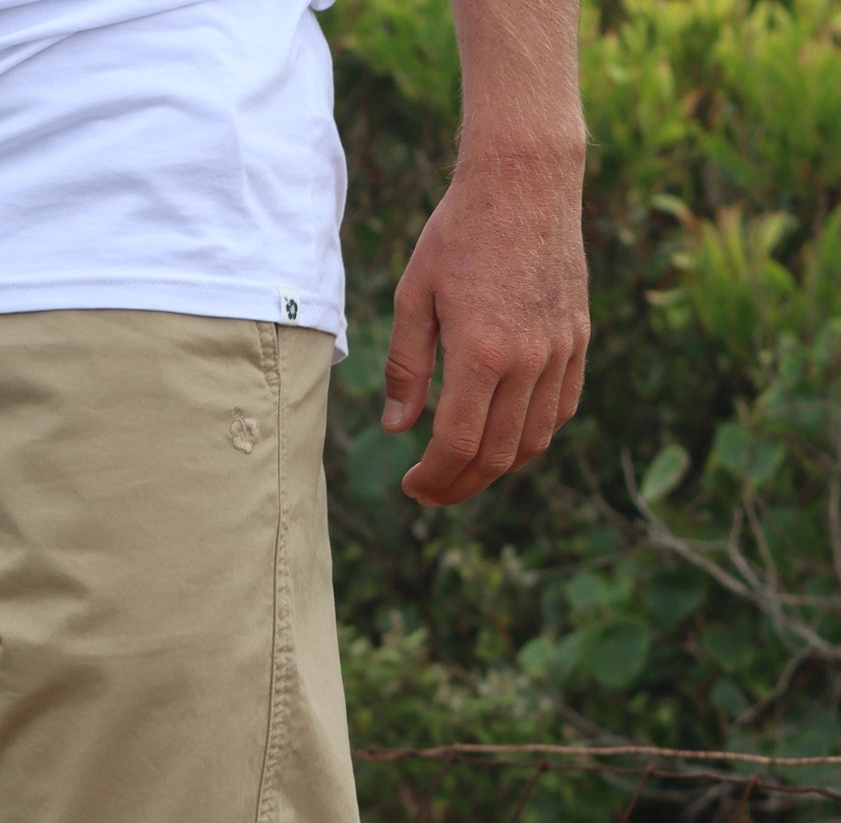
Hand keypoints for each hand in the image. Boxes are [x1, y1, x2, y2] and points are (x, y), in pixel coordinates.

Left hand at [381, 152, 589, 506]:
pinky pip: (562, 408)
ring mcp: (560, 349)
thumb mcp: (414, 297)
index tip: (412, 486)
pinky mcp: (578, 337)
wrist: (525, 178)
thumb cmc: (458, 232)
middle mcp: (528, 358)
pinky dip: (533, 436)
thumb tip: (397, 429)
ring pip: (534, 440)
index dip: (434, 478)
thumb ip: (405, 368)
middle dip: (460, 485)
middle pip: (497, 455)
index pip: (458, 445)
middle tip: (431, 490)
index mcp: (482, 351)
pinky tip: (504, 437)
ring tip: (463, 470)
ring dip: (497, 468)